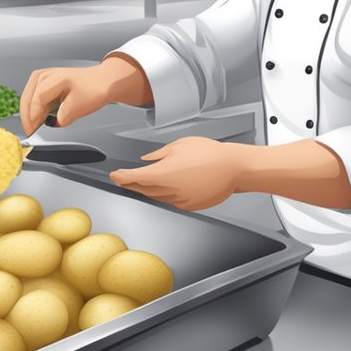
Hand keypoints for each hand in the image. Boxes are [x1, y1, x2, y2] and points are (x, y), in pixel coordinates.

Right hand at [20, 55, 151, 134]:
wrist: (102, 81)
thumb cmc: (94, 90)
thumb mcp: (79, 107)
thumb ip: (62, 118)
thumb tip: (50, 124)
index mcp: (56, 78)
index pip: (37, 99)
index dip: (33, 117)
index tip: (33, 131)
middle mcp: (45, 75)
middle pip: (27, 98)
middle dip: (27, 117)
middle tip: (30, 132)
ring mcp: (42, 77)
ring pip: (27, 97)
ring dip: (28, 113)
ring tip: (33, 127)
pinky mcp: (42, 82)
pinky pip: (31, 96)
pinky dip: (32, 109)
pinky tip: (36, 119)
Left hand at [109, 137, 243, 210]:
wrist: (235, 168)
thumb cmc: (211, 154)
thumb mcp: (180, 145)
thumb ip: (159, 154)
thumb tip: (147, 159)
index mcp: (164, 172)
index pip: (134, 177)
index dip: (121, 176)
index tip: (115, 175)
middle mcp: (170, 189)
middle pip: (142, 189)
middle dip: (132, 183)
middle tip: (124, 178)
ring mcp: (180, 200)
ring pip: (156, 197)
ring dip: (147, 190)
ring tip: (143, 181)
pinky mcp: (189, 205)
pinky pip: (171, 201)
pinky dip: (164, 195)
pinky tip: (165, 187)